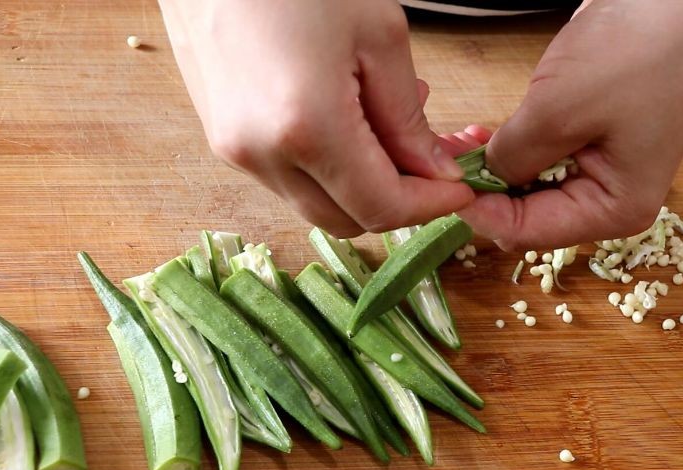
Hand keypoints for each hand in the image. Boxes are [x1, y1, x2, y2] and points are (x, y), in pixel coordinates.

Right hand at [158, 0, 472, 236]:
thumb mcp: (379, 36)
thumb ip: (409, 119)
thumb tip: (434, 172)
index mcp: (306, 129)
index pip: (381, 207)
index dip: (429, 206)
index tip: (460, 188)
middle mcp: (261, 154)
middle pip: (346, 220)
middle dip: (397, 203)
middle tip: (431, 163)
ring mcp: (234, 150)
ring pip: (314, 203)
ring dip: (360, 185)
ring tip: (389, 127)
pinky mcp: (222, 138)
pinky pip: (286, 177)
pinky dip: (326, 168)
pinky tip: (347, 118)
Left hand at [459, 0, 682, 250]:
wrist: (676, 0)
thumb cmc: (632, 54)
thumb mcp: (559, 111)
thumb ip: (513, 158)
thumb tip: (478, 180)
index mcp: (616, 210)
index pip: (529, 233)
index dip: (480, 212)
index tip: (441, 183)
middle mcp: (609, 202)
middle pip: (527, 217)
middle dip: (484, 193)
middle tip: (442, 159)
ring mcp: (600, 173)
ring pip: (527, 190)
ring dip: (490, 171)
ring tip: (457, 142)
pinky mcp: (589, 144)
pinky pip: (538, 162)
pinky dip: (508, 151)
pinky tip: (480, 135)